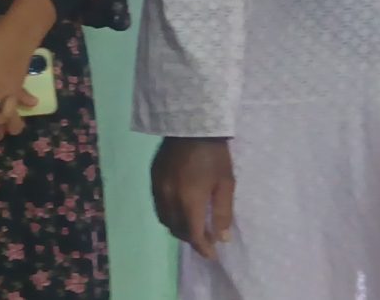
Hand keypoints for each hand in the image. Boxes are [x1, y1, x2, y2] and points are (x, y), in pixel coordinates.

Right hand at [150, 138, 235, 258]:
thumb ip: (222, 212)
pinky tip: (179, 208)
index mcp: (189, 201)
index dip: (203, 248)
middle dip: (192, 238)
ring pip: (165, 219)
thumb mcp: (226, 184)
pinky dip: (168, 213)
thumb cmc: (214, 155)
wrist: (191, 125)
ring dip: (178, 227)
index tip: (212, 254)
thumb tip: (222, 238)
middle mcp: (169, 198)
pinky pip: (158, 205)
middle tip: (206, 237)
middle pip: (177, 229)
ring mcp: (158, 188)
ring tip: (192, 224)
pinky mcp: (153, 178)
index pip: (193, 235)